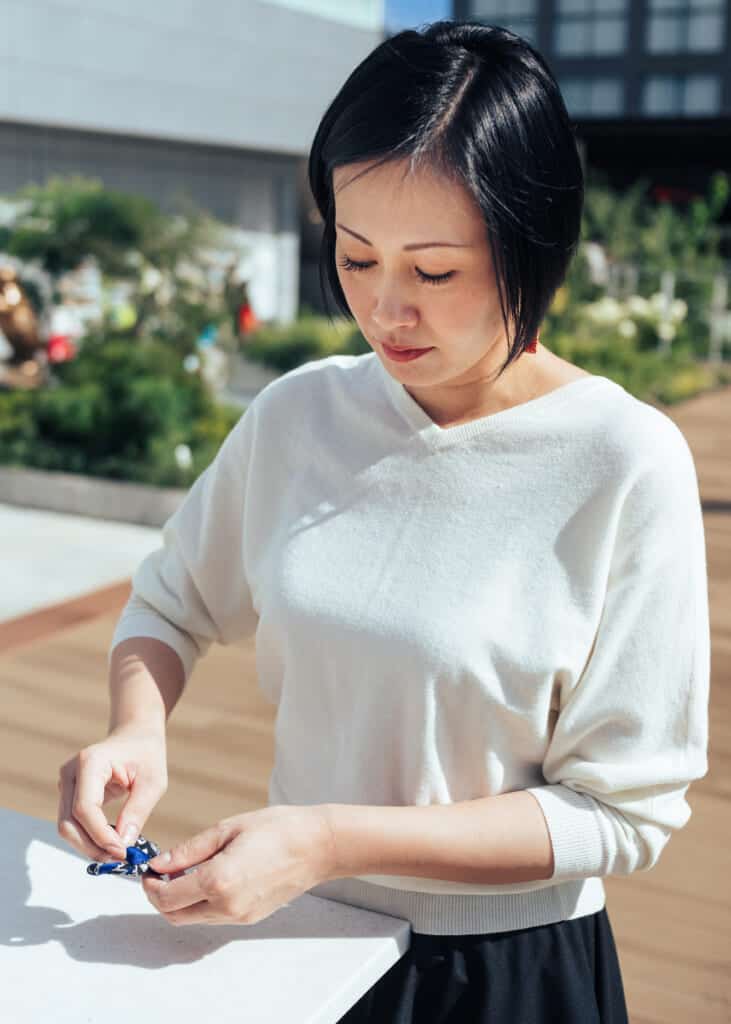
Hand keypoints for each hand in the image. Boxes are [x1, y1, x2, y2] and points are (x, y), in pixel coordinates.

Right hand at [57, 723, 167, 860]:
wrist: (135, 736)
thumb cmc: (146, 754)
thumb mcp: (153, 781)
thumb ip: (138, 811)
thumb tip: (123, 845)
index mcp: (90, 762)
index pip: (85, 808)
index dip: (101, 835)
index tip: (123, 851)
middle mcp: (70, 773)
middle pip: (69, 822)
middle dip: (92, 846)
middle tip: (120, 859)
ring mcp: (66, 783)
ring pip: (67, 826)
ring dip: (89, 846)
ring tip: (118, 854)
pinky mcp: (69, 794)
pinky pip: (73, 822)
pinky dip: (89, 838)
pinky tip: (111, 844)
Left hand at [141, 804, 335, 926]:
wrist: (317, 846)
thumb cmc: (277, 828)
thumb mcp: (228, 829)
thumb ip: (189, 850)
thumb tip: (159, 864)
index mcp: (218, 880)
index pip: (165, 896)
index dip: (149, 884)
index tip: (148, 868)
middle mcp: (226, 905)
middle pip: (174, 915)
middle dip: (160, 896)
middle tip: (160, 873)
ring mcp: (239, 916)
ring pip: (192, 918)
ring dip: (180, 900)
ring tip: (185, 871)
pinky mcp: (249, 918)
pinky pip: (213, 916)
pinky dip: (201, 902)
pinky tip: (208, 877)